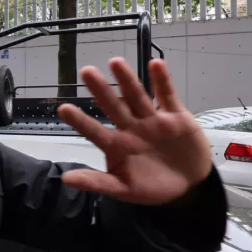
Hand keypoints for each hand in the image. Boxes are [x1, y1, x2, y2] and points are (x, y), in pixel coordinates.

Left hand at [57, 58, 211, 205]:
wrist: (189, 186)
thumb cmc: (151, 187)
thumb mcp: (123, 189)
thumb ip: (97, 183)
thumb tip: (66, 180)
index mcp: (116, 145)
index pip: (95, 131)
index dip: (80, 121)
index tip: (63, 109)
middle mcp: (131, 128)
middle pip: (114, 106)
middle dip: (101, 90)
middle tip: (86, 71)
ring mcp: (152, 120)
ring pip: (137, 96)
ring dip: (127, 79)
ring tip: (115, 62)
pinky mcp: (175, 116)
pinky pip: (167, 96)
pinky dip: (162, 81)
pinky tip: (155, 64)